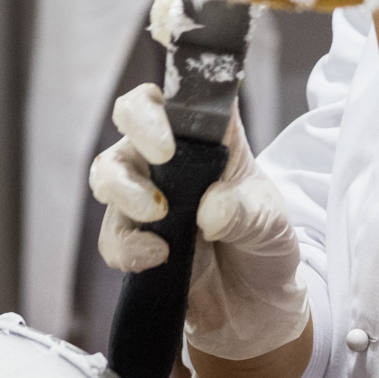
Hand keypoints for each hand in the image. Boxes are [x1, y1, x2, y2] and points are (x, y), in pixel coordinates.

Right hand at [89, 83, 309, 361]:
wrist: (255, 307)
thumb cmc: (264, 244)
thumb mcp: (270, 223)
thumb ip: (245, 212)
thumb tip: (211, 210)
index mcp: (211, 135)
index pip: (184, 88)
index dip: (172, 70)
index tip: (171, 78)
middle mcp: (171, 156)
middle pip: (131, 114)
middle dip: (139, 127)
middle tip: (163, 156)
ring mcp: (145, 194)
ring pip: (108, 171)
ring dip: (124, 189)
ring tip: (156, 214)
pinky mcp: (131, 238)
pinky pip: (111, 234)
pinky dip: (128, 246)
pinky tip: (158, 257)